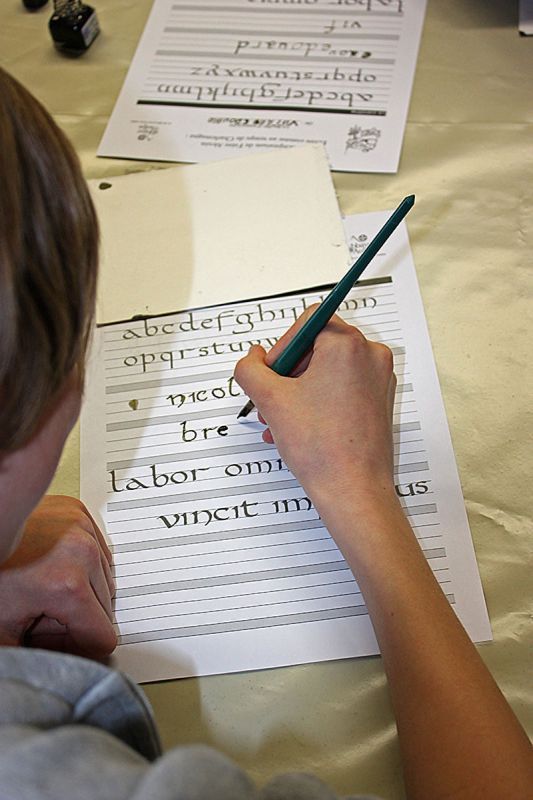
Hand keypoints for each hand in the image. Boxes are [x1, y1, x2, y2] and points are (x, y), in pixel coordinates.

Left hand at [0, 495, 116, 658]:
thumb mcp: (6, 633)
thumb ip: (47, 658)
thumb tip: (77, 665)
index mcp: (68, 587)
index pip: (103, 637)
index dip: (76, 647)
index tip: (53, 641)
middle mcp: (83, 554)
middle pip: (106, 609)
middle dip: (77, 619)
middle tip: (41, 614)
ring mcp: (82, 529)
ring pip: (105, 580)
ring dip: (83, 590)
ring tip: (45, 588)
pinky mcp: (79, 513)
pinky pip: (99, 551)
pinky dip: (82, 563)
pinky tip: (53, 566)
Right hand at [234, 310, 395, 500]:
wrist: (353, 491)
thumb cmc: (322, 448)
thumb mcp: (270, 400)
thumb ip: (250, 369)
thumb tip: (251, 359)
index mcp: (348, 346)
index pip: (308, 321)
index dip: (283, 345)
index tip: (272, 371)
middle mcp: (370, 356)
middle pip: (317, 347)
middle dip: (288, 374)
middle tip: (272, 399)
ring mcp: (379, 380)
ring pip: (327, 371)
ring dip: (298, 392)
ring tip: (280, 420)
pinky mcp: (379, 402)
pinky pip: (342, 389)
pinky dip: (318, 402)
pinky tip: (298, 429)